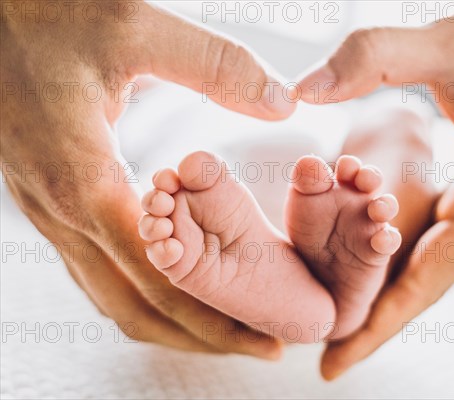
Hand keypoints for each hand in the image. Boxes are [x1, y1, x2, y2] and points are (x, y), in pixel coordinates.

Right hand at [1, 1, 293, 356]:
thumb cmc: (48, 16)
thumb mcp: (134, 27)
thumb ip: (214, 66)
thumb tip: (282, 102)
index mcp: (83, 177)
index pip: (159, 273)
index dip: (216, 311)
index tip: (265, 334)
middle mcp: (60, 210)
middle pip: (135, 305)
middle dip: (202, 336)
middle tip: (260, 349)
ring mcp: (47, 214)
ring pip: (110, 299)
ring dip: (172, 326)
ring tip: (228, 336)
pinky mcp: (48, 205)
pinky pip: (95, 273)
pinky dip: (140, 299)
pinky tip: (175, 295)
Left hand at [298, 0, 453, 378]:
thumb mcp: (442, 46)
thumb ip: (371, 60)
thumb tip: (301, 89)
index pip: (423, 284)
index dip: (376, 326)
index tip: (331, 363)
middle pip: (421, 289)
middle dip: (373, 325)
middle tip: (320, 360)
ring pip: (423, 269)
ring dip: (382, 299)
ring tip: (332, 329)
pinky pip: (427, 241)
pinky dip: (392, 264)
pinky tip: (361, 275)